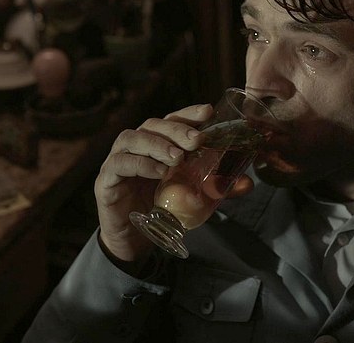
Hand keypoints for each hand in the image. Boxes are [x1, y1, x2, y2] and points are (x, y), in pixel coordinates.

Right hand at [95, 104, 211, 264]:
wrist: (134, 241)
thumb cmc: (161, 210)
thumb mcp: (192, 196)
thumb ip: (216, 188)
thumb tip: (247, 182)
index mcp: (155, 145)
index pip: (170, 120)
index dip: (187, 113)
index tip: (208, 112)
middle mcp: (135, 147)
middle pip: (152, 125)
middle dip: (176, 129)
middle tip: (197, 140)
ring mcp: (117, 161)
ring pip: (131, 139)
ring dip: (156, 144)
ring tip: (177, 158)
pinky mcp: (106, 180)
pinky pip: (119, 164)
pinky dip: (139, 164)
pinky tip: (158, 171)